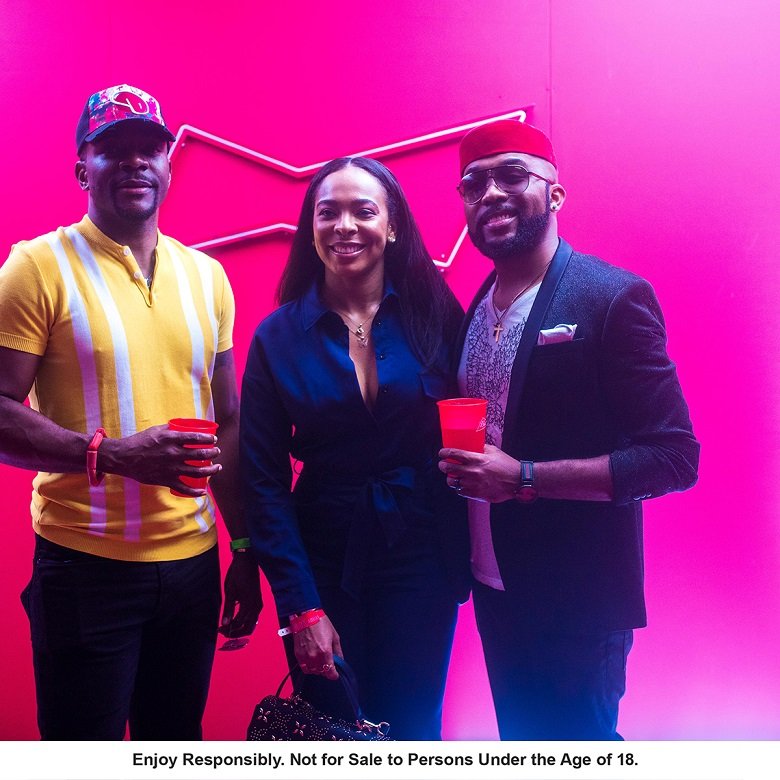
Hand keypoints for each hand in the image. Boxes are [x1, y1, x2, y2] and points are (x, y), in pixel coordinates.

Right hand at [101, 424, 221, 495]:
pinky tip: (203, 491)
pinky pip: (184, 488)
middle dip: (213, 453)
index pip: (196, 438)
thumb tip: (185, 428)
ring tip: (217, 467)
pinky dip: (195, 491)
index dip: (209, 439)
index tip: (214, 439)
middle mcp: (173, 454)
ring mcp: (171, 469)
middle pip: (200, 454)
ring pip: (197, 471)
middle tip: (217, 452)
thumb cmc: (140, 442)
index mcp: (171, 439)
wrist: (124, 458)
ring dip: (211, 470)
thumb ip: (172, 429)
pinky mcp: (166, 480)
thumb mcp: (157, 430)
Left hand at [219, 552, 261, 637]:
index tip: (219, 629)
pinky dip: (245, 621)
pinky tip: (236, 618)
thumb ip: (228, 609)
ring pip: (252, 623)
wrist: (247, 561)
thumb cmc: (237, 574)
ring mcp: (259, 603)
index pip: (238, 624)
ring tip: (229, 626)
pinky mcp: (258, 600)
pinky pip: (253, 617)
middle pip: (248, 628)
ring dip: (241, 627)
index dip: (228, 629)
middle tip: (224, 631)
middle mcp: (256, 606)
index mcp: (248, 605)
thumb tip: (225, 624)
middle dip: (236, 633)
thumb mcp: (230, 591)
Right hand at [293, 615, 341, 679]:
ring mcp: (305, 656)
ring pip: (313, 671)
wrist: (306, 616)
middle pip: (322, 672)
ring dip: (318, 669)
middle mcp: (314, 656)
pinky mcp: (298, 655)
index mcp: (325, 652)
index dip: (334, 675)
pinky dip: (309, 668)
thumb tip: (340, 660)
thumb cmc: (320, 623)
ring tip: (320, 662)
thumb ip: (338, 651)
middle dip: (327, 670)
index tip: (335, 674)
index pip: (330, 672)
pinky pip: (304, 668)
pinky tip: (312, 662)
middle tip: (328, 664)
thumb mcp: (334, 636)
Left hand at [438, 443, 520, 502]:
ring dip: (450, 478)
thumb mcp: (494, 451)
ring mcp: (474, 484)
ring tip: (452, 476)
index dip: (444, 453)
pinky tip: (461, 484)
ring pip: (453, 482)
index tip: (441, 453)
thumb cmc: (507, 465)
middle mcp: (473, 471)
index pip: (454, 454)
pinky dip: (459, 487)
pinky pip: (461, 492)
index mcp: (477, 459)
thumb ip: (481, 448)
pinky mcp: (477, 494)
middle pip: (449, 469)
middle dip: (443, 466)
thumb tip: (473, 445)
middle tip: (443, 465)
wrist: (517, 481)